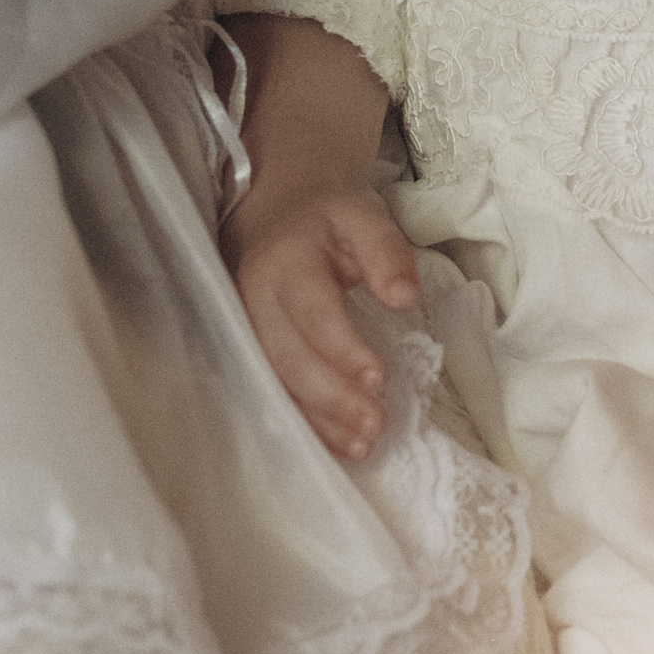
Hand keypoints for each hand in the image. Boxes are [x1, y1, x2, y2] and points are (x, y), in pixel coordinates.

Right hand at [221, 176, 419, 459]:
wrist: (273, 208)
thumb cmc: (325, 217)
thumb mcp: (361, 215)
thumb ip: (386, 251)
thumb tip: (404, 296)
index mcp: (284, 263)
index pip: (313, 312)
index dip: (342, 349)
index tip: (378, 378)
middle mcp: (256, 301)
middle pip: (290, 357)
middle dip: (333, 397)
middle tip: (376, 425)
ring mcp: (248, 329)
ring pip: (279, 382)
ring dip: (320, 419)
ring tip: (364, 445)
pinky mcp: (252, 349)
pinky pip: (276, 391)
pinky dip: (307, 422)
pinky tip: (340, 444)